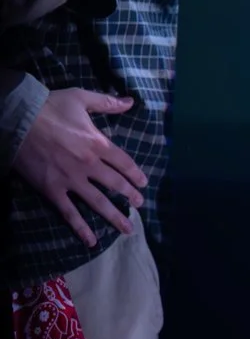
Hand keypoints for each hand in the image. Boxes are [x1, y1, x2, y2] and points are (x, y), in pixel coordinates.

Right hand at [13, 89, 145, 246]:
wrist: (16, 119)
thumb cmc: (48, 107)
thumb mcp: (81, 98)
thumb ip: (107, 102)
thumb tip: (131, 101)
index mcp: (98, 144)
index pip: (124, 163)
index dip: (136, 174)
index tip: (143, 184)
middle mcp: (89, 165)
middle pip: (115, 184)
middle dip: (130, 196)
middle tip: (140, 205)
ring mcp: (70, 179)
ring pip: (98, 202)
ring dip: (114, 217)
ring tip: (128, 228)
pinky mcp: (51, 189)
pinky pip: (69, 212)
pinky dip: (80, 228)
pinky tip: (91, 241)